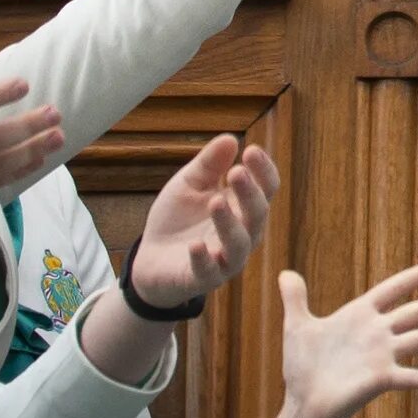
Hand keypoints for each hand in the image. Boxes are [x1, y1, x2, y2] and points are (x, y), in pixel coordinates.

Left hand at [124, 134, 278, 310]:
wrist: (150, 258)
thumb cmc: (177, 218)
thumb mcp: (189, 184)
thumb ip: (209, 164)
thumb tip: (230, 138)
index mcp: (244, 206)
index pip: (266, 187)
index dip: (263, 170)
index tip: (251, 150)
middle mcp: (243, 232)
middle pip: (258, 213)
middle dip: (250, 193)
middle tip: (237, 172)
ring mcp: (226, 258)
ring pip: (239, 243)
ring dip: (229, 223)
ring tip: (215, 202)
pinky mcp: (203, 279)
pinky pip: (209, 272)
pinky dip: (203, 259)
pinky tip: (195, 245)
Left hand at [249, 261, 417, 417]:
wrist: (303, 404)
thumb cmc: (302, 367)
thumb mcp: (298, 327)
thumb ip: (295, 299)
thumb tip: (284, 273)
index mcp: (361, 315)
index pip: (392, 289)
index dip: (414, 277)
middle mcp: (377, 333)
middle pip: (416, 311)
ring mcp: (382, 356)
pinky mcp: (380, 380)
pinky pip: (411, 377)